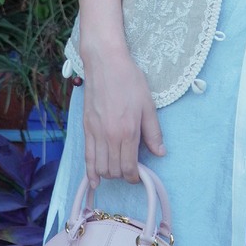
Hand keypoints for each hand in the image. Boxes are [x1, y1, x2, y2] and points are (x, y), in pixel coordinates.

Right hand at [80, 44, 164, 188]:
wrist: (105, 64)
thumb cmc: (129, 80)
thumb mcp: (148, 105)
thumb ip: (153, 132)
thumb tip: (160, 153)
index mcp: (127, 132)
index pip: (129, 167)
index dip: (135, 176)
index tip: (140, 174)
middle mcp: (109, 137)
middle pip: (114, 170)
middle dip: (123, 175)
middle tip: (131, 169)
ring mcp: (95, 134)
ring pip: (100, 167)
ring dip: (109, 174)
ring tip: (117, 169)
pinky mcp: (86, 129)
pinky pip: (87, 157)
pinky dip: (90, 172)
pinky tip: (94, 181)